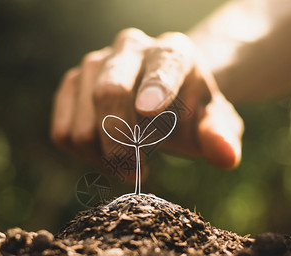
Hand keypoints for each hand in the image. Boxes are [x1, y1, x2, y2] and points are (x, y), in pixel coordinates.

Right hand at [51, 28, 243, 178]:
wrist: (162, 96)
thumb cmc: (189, 111)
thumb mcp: (213, 122)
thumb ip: (220, 136)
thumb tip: (226, 157)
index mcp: (172, 51)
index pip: (163, 65)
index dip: (155, 87)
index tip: (150, 113)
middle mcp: (129, 48)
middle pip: (109, 92)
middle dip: (121, 142)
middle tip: (139, 172)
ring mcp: (93, 64)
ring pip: (81, 122)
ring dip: (105, 157)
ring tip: (130, 166)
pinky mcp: (70, 85)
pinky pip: (63, 133)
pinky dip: (85, 156)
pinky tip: (108, 158)